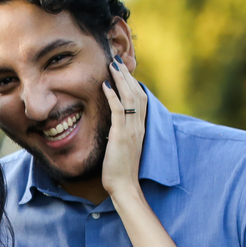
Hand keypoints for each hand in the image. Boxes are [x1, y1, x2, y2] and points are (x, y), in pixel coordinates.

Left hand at [99, 57, 147, 201]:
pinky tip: (105, 85)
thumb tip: (112, 127)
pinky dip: (112, 95)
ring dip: (120, 79)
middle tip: (117, 60)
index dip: (132, 83)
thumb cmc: (121, 170)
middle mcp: (139, 126)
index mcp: (140, 128)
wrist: (125, 186)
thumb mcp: (122, 147)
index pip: (140, 99)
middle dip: (127, 75)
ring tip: (112, 65)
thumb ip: (120, 134)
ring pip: (129, 97)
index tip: (124, 71)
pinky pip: (118, 110)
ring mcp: (131, 130)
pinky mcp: (121, 135)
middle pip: (136, 93)